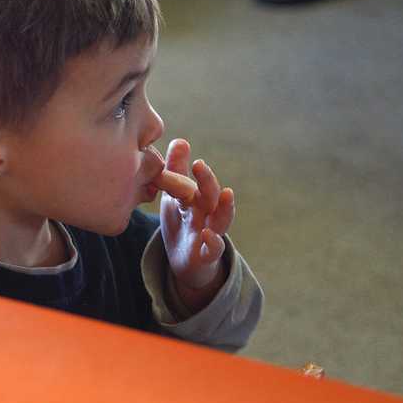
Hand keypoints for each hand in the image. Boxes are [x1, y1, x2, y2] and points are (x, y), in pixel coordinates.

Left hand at [153, 139, 234, 306]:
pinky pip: (215, 249)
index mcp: (194, 198)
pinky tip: (209, 234)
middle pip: (211, 195)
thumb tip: (181, 140)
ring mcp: (209, 233)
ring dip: (226, 208)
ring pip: (222, 219)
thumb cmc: (182, 224)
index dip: (180, 169)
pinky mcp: (207, 255)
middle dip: (207, 180)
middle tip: (199, 165)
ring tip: (227, 194)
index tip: (177, 152)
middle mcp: (205, 213)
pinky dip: (214, 242)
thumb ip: (176, 172)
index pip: (188, 181)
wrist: (186, 262)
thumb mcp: (175, 198)